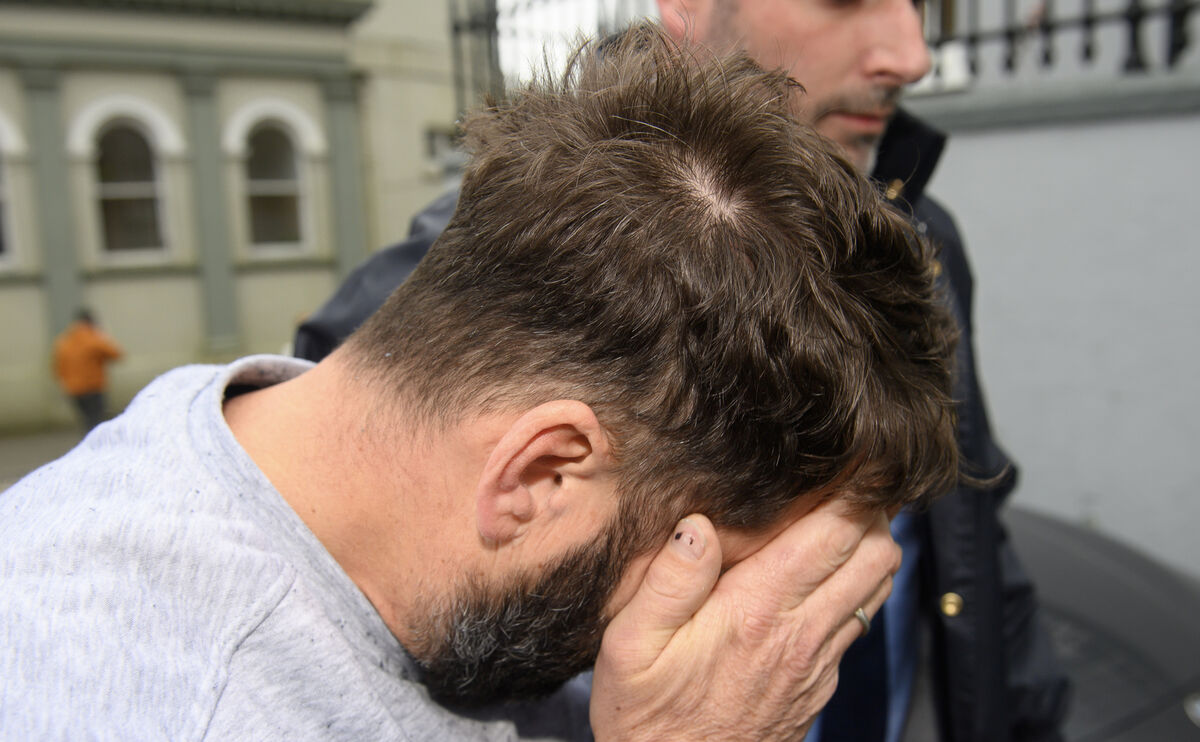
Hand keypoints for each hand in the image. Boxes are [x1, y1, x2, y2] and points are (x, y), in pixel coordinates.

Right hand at [589, 499, 899, 740]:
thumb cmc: (646, 716)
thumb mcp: (630, 646)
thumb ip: (669, 581)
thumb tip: (700, 524)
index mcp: (758, 611)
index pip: (834, 534)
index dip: (851, 489)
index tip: (845, 458)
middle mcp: (802, 634)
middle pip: (876, 553)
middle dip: (869, 509)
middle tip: (840, 483)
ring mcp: (818, 662)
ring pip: (877, 586)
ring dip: (869, 546)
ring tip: (835, 519)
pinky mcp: (819, 683)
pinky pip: (857, 621)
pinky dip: (854, 586)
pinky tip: (817, 575)